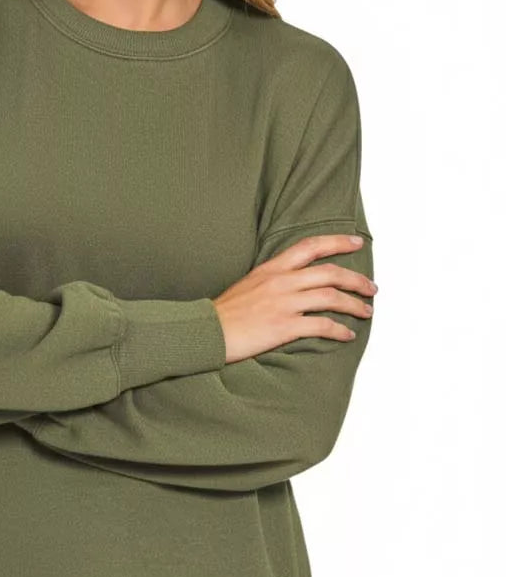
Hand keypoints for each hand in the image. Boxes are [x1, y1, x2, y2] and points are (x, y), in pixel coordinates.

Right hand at [212, 233, 376, 363]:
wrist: (206, 331)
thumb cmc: (225, 313)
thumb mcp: (249, 283)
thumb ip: (273, 280)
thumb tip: (294, 283)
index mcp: (272, 268)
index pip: (310, 247)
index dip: (337, 242)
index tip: (356, 243)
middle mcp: (282, 281)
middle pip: (330, 273)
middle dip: (356, 279)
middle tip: (371, 287)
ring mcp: (284, 303)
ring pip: (331, 298)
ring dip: (354, 304)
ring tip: (366, 311)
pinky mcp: (285, 326)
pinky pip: (322, 326)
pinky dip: (339, 330)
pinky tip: (347, 335)